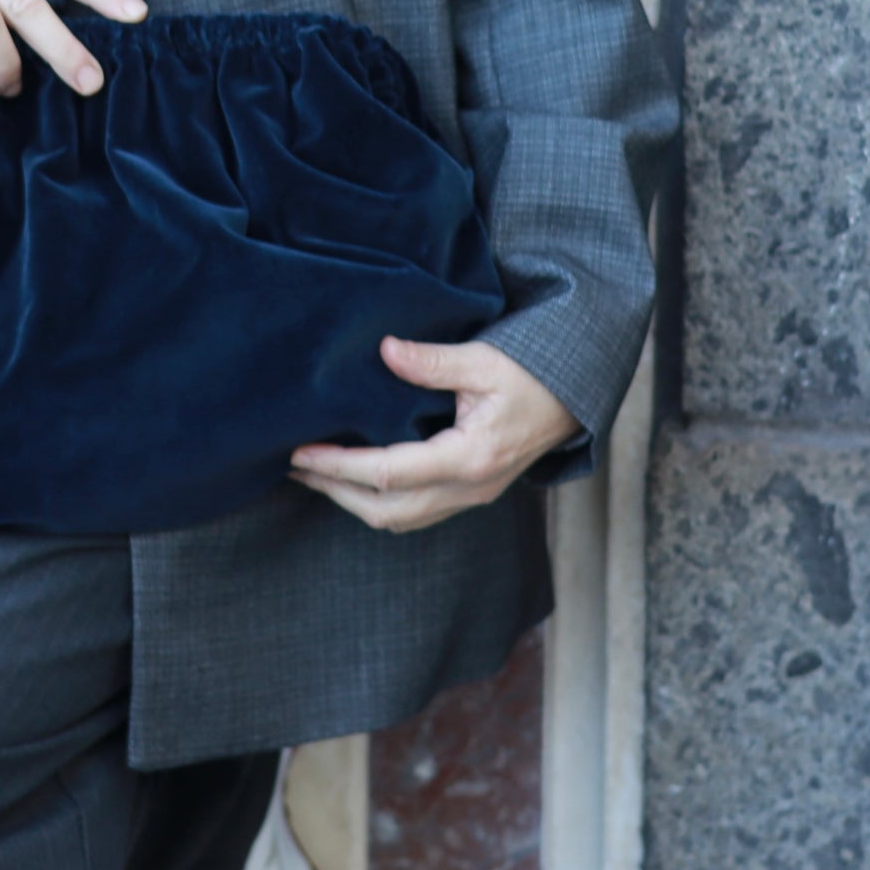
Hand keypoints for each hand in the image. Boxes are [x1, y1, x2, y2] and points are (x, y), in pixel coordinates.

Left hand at [286, 338, 581, 531]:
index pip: (391, 473)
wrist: (575, 398)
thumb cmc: (532, 375)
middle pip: (387, 509)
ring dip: (352, 500)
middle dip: (334, 491)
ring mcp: (471, 497)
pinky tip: (353, 478)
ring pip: (399, 518)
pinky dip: (377, 500)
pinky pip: (414, 512)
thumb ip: (433, 361)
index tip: (301, 452)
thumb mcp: (485, 359)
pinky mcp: (469, 494)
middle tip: (293, 466)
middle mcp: (469, 489)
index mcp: (471, 458)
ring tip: (312, 474)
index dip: (340, 466)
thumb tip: (385, 351)